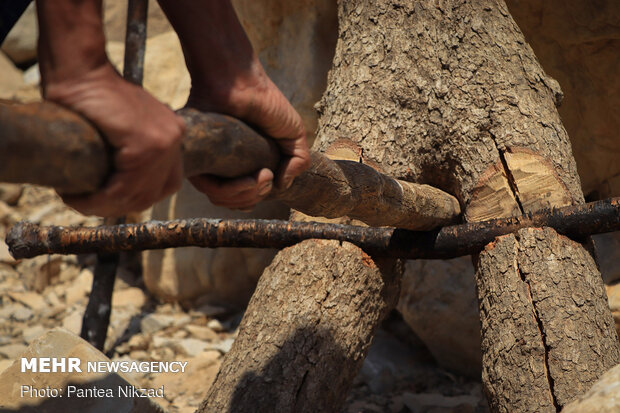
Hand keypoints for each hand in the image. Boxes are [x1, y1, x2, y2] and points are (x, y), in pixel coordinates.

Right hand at [45, 63, 184, 216]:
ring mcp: (165, 141)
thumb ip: (129, 152)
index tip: (103, 200)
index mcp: (173, 134)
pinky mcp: (147, 144)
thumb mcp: (121, 128)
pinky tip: (77, 195)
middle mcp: (175, 137)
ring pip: (137, 194)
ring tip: (76, 200)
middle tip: (86, 204)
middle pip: (153, 193)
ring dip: (104, 205)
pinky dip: (98, 198)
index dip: (134, 198)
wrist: (79, 70)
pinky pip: (124, 188)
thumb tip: (121, 188)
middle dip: (118, 205)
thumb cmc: (90, 97)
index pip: (163, 183)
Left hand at [157, 0, 310, 210]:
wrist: (239, 82)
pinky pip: (212, 191)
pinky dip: (235, 190)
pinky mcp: (197, 160)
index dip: (261, 196)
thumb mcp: (294, 133)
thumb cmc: (266, 103)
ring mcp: (209, 165)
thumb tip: (282, 187)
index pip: (246, 198)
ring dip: (249, 195)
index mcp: (242, 164)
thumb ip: (298, 161)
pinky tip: (252, 177)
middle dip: (258, 196)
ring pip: (223, 200)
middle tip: (267, 176)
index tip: (273, 179)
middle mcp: (223, 167)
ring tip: (263, 176)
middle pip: (236, 203)